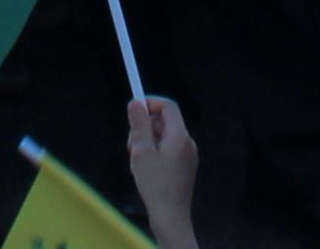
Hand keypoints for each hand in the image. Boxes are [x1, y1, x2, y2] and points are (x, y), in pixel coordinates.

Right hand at [125, 94, 205, 248]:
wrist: (170, 217)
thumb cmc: (155, 184)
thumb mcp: (141, 151)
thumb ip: (139, 125)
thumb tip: (136, 102)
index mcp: (180, 136)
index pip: (168, 107)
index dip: (151, 103)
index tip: (134, 111)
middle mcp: (188, 143)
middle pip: (165, 122)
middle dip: (145, 128)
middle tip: (131, 145)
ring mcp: (188, 156)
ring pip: (164, 137)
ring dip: (148, 143)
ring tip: (138, 163)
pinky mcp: (185, 168)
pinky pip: (168, 151)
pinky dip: (155, 154)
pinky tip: (146, 171)